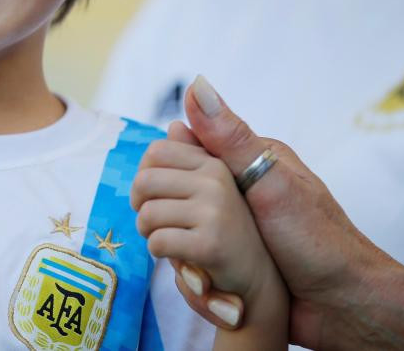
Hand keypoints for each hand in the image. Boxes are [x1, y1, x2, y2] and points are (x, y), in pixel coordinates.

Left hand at [132, 121, 283, 331]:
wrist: (262, 279)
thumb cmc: (230, 231)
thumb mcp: (217, 187)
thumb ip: (194, 156)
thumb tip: (173, 125)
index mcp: (215, 162)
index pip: (157, 151)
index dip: (146, 175)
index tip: (156, 196)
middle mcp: (218, 180)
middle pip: (145, 180)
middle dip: (140, 204)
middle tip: (154, 221)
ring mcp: (216, 211)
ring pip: (148, 213)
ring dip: (147, 231)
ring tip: (165, 238)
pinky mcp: (211, 244)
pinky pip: (158, 241)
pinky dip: (158, 251)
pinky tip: (176, 255)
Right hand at [182, 76, 403, 350]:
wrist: (346, 307)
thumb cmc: (316, 241)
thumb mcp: (270, 184)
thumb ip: (229, 138)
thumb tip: (196, 82)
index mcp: (251, 161)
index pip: (186, 152)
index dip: (165, 173)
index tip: (155, 197)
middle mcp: (241, 190)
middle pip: (180, 192)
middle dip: (172, 218)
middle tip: (180, 242)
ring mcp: (237, 227)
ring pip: (184, 230)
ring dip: (185, 254)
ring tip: (201, 272)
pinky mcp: (235, 262)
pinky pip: (198, 261)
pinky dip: (195, 275)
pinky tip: (201, 285)